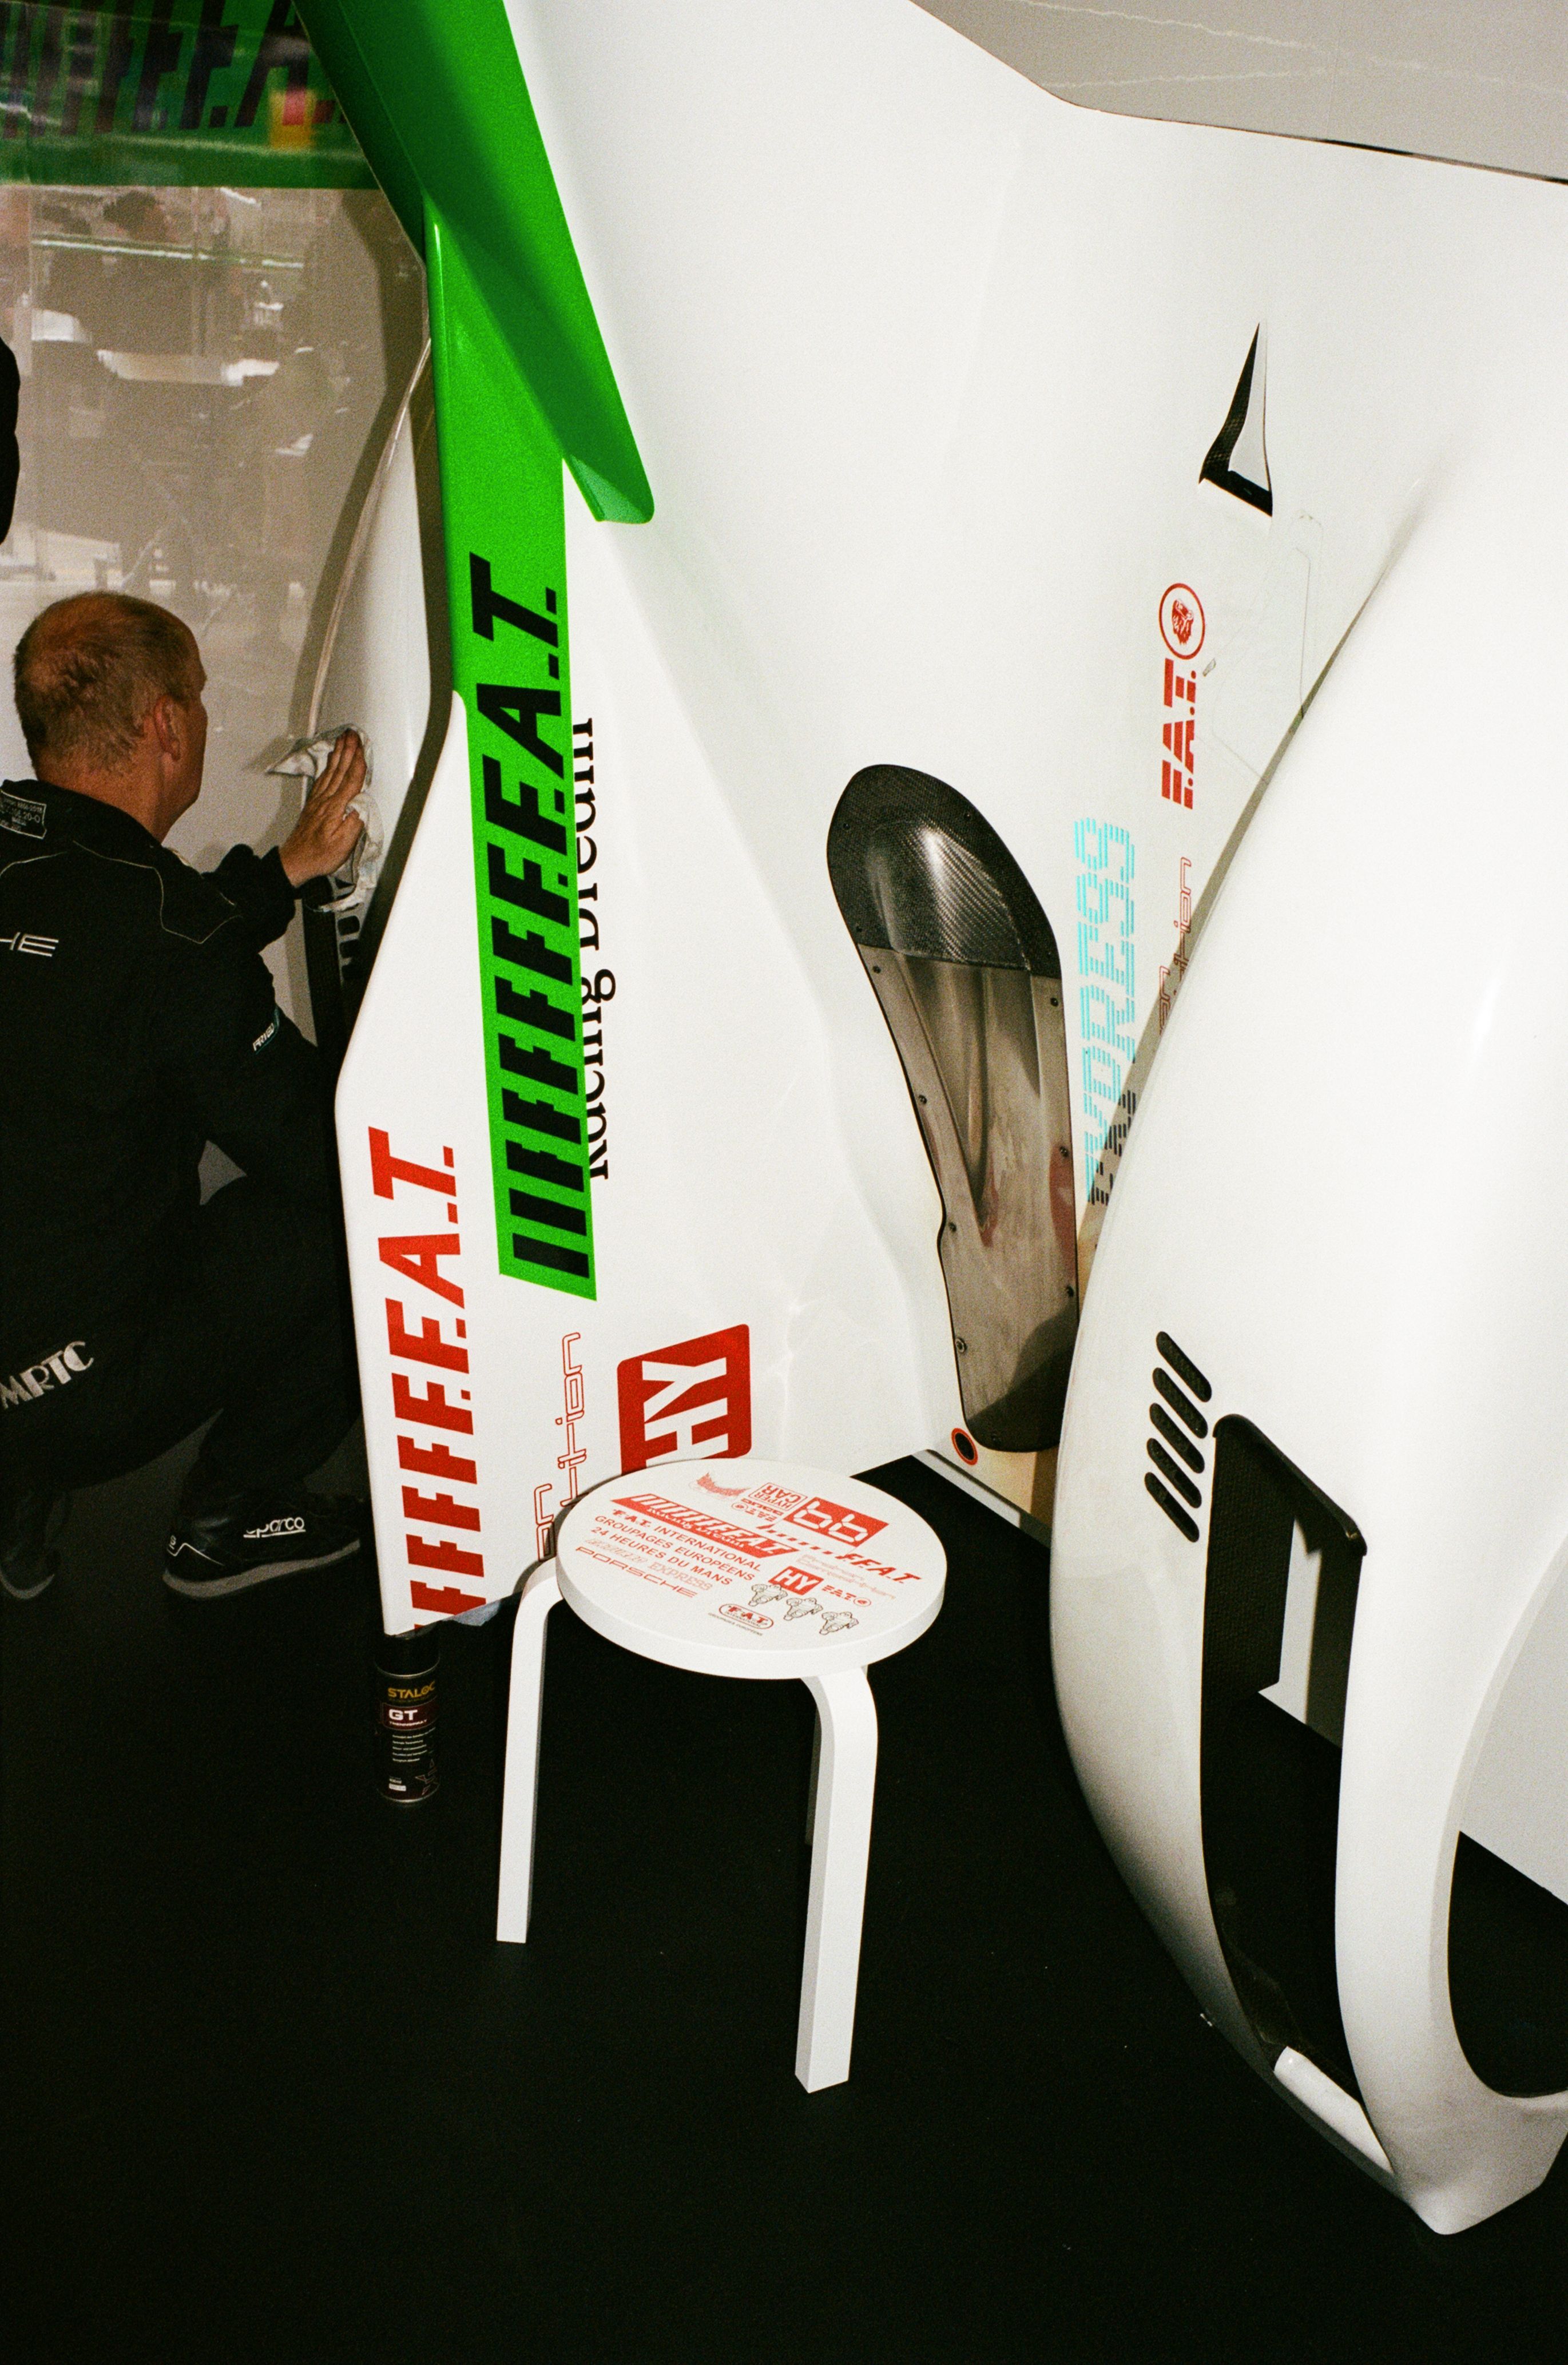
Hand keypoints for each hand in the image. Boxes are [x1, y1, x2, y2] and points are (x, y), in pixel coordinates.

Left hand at [280, 730, 365, 886]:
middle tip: (352, 734)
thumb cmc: (321, 855)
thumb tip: (361, 804)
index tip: (362, 746)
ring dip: (338, 754)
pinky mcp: (313, 804)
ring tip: (343, 740)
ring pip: (331, 771)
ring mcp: (318, 800)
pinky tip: (330, 761)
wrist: (296, 861)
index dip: (358, 761)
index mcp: (336, 808)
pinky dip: (328, 766)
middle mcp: (326, 800)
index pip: (351, 780)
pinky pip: (322, 779)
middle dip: (347, 750)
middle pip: (340, 770)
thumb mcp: (344, 844)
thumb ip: (354, 822)